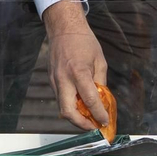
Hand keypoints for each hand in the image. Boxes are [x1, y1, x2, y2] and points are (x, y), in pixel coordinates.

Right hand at [44, 0, 108, 129]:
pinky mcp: (51, 81)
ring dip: (76, 116)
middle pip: (68, 112)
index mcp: (78, 72)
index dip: (98, 114)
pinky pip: (61, 99)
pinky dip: (71, 106)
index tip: (104, 122)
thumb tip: (102, 100)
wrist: (63, 29)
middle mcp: (63, 79)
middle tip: (93, 126)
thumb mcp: (99, 60)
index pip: (89, 100)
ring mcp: (55, 81)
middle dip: (81, 124)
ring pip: (62, 108)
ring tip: (89, 118)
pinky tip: (81, 105)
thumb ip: (100, 82)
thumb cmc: (84, 42)